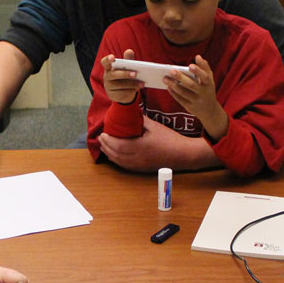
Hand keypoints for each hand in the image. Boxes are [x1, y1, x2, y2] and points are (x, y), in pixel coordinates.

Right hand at [100, 49, 143, 103]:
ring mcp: (109, 86)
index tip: (113, 57)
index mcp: (109, 68)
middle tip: (135, 74)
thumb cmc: (123, 76)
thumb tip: (129, 51)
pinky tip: (137, 89)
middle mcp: (107, 77)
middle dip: (125, 74)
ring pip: (120, 85)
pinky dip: (131, 91)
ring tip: (142, 84)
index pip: (104, 62)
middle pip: (114, 75)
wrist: (120, 92)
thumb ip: (128, 60)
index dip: (108, 59)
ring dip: (132, 84)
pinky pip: (122, 93)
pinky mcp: (113, 95)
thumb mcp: (126, 68)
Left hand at [100, 117, 220, 171]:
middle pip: (116, 154)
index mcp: (140, 147)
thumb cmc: (170, 139)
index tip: (103, 134)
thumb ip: (141, 120)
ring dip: (109, 154)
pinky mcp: (143, 169)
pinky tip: (114, 155)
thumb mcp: (154, 126)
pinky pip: (125, 166)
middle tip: (101, 138)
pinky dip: (117, 160)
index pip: (118, 145)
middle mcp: (138, 158)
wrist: (183, 154)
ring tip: (104, 146)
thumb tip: (130, 113)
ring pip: (119, 162)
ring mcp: (140, 165)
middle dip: (106, 146)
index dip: (108, 141)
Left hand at [165, 55, 227, 140]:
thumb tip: (198, 56)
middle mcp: (203, 93)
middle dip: (181, 78)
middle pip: (191, 85)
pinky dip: (173, 93)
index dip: (198, 71)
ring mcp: (197, 101)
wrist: (210, 110)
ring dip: (173, 85)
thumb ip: (204, 67)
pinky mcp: (190, 108)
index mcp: (209, 84)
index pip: (205, 77)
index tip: (190, 65)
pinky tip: (168, 87)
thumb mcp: (209, 79)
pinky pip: (180, 100)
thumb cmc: (207, 90)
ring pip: (183, 93)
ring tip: (165, 78)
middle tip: (171, 71)